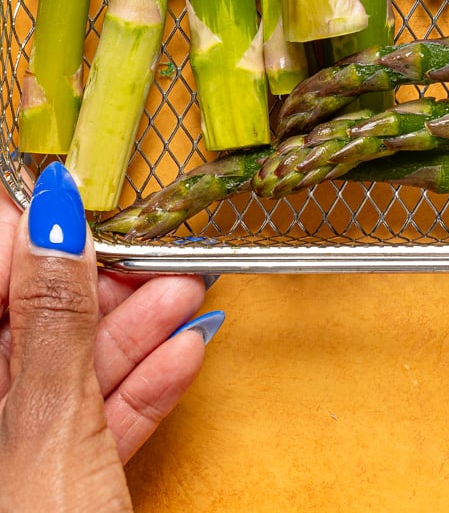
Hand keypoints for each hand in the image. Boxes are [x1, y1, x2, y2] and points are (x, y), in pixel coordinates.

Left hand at [0, 163, 220, 512]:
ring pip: (63, 372)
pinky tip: (186, 354)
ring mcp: (10, 456)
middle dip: (95, 283)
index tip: (82, 205)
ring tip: (190, 293)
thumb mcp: (46, 431)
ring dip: (133, 331)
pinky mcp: (50, 492)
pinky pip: (88, 424)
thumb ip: (53, 319)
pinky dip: (138, 390)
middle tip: (152, 253)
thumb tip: (55, 214)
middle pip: (23, 320)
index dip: (27, 234)